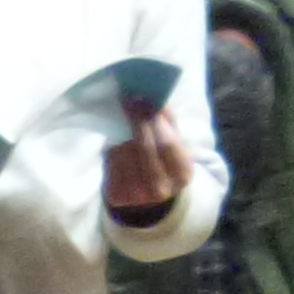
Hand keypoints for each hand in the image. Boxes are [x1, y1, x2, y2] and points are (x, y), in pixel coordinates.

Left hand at [103, 105, 188, 220]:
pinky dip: (111, 149)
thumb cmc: (164, 161)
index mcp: (182, 175)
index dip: (154, 121)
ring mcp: (137, 196)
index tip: (143, 99)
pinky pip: (111, 164)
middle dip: (136, 122)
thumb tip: (154, 97)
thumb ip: (167, 123)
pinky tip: (114, 141)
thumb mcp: (175, 144)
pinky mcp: (117, 196)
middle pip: (144, 149)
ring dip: (121, 133)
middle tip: (129, 100)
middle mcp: (161, 189)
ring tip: (122, 118)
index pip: (167, 144)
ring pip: (125, 155)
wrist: (149, 195)